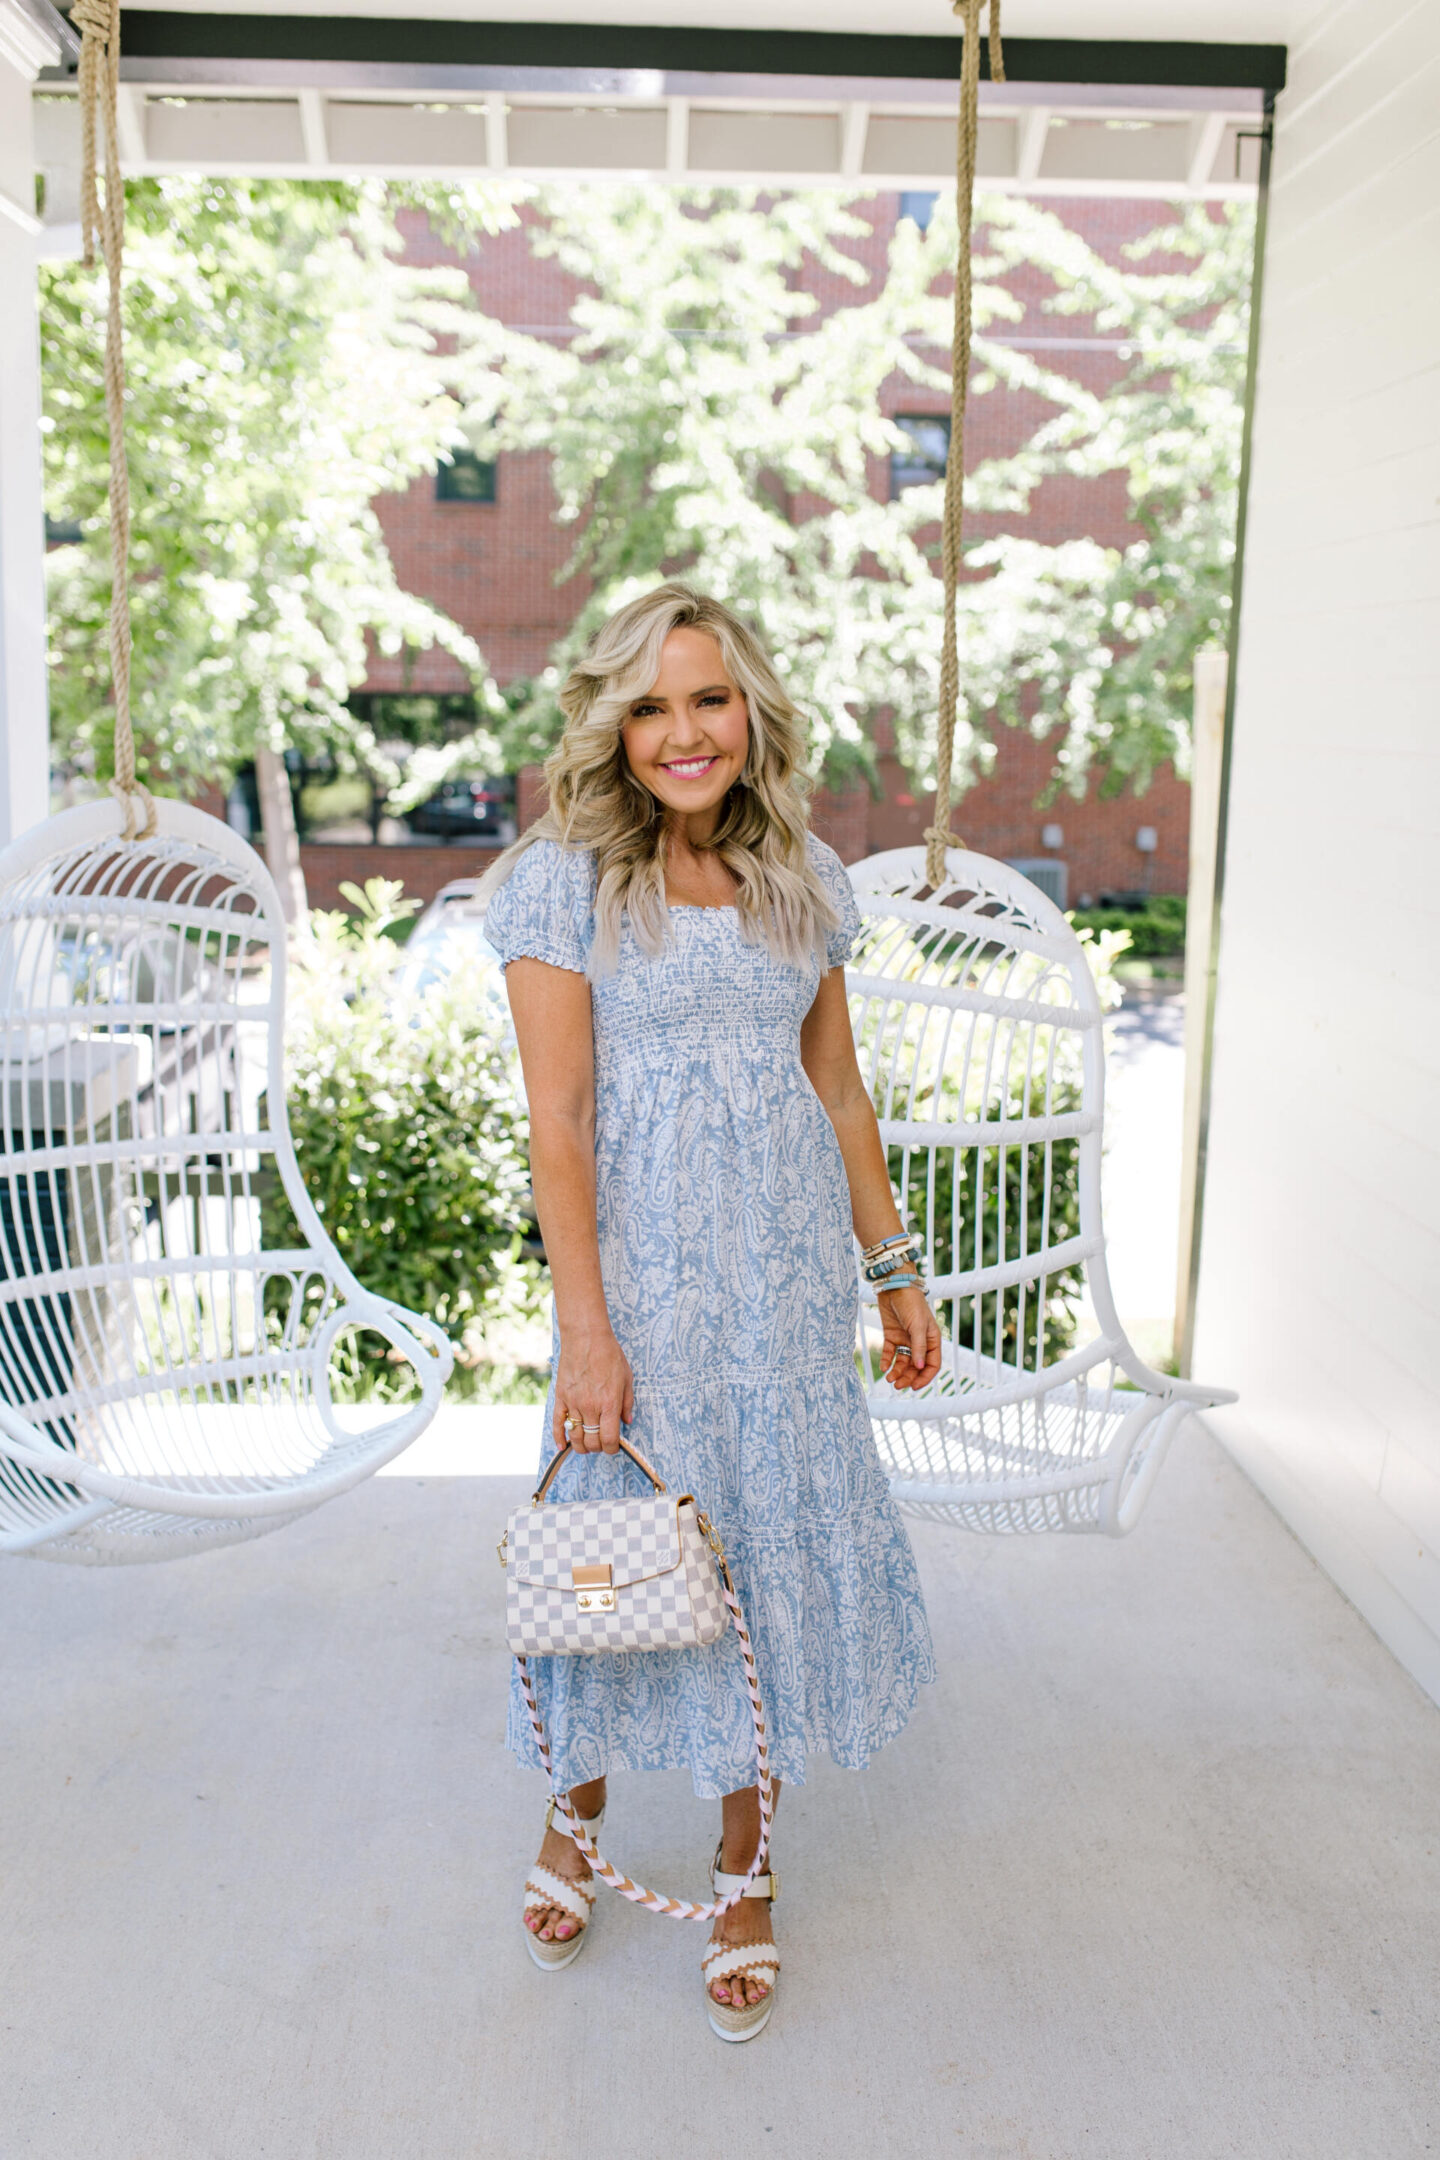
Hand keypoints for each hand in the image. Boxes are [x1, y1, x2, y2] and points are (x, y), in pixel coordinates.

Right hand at [553, 1322, 634, 1453]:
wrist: (586, 1337)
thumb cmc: (609, 1354)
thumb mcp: (627, 1377)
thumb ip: (627, 1402)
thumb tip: (627, 1421)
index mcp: (610, 1404)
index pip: (609, 1439)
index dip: (612, 1448)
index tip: (614, 1446)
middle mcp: (591, 1407)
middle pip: (592, 1441)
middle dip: (598, 1448)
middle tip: (602, 1443)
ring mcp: (574, 1403)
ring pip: (575, 1436)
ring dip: (581, 1447)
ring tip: (586, 1446)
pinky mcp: (561, 1397)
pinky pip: (557, 1424)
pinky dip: (559, 1438)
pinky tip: (562, 1447)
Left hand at [877, 1284, 941, 1391]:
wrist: (894, 1286)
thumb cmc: (911, 1303)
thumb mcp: (917, 1326)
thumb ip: (918, 1347)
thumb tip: (920, 1367)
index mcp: (932, 1340)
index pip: (932, 1365)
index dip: (924, 1377)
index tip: (914, 1387)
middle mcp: (919, 1342)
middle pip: (915, 1366)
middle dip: (907, 1377)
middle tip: (897, 1386)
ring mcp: (905, 1339)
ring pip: (903, 1362)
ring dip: (897, 1371)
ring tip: (889, 1379)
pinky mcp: (892, 1335)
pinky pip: (890, 1352)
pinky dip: (887, 1361)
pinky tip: (883, 1367)